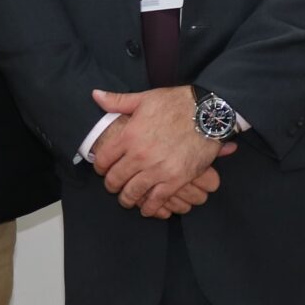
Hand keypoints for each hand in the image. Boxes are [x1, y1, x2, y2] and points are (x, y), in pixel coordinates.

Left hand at [89, 86, 229, 214]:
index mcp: (129, 135)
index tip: (103, 169)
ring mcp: (157, 169)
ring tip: (128, 199)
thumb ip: (118, 101)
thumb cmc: (177, 103)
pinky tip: (147, 208)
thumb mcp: (145, 98)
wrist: (208, 113)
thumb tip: (95, 95)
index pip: (103, 159)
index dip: (100, 167)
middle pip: (115, 180)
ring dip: (127, 199)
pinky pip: (156, 200)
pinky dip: (149, 207)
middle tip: (114, 187)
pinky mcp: (175, 180)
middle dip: (111, 185)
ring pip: (132, 193)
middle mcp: (140, 155)